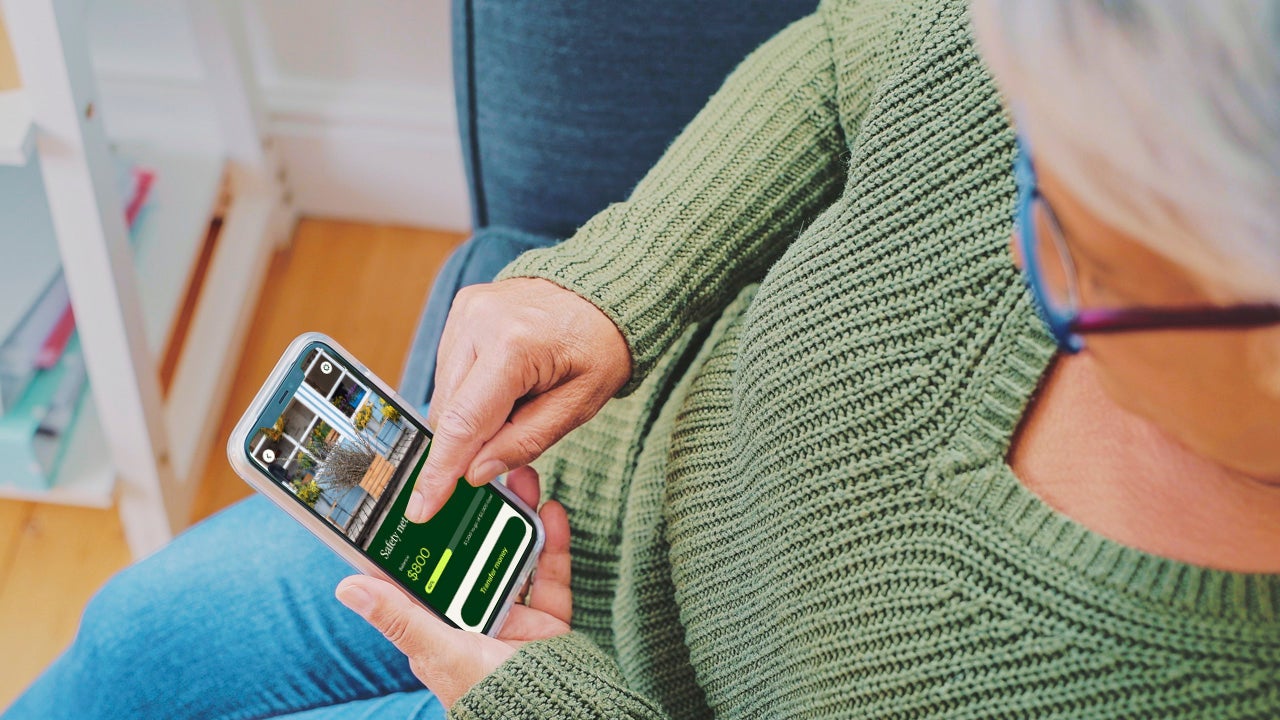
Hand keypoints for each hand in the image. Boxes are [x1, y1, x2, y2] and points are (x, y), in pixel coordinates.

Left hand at [335, 467, 572, 707]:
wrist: (552, 711)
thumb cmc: (488, 694)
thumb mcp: (438, 650)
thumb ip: (400, 617)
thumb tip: (347, 587)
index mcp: (439, 624)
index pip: (425, 569)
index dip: (424, 530)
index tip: (425, 491)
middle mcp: (474, 614)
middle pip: (475, 550)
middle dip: (480, 512)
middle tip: (480, 474)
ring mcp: (512, 613)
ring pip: (514, 553)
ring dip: (518, 516)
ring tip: (520, 479)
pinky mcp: (547, 617)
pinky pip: (551, 573)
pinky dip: (554, 542)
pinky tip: (551, 511)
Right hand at [408, 277, 629, 522]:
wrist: (604, 291)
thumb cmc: (600, 346)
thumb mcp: (579, 405)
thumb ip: (526, 441)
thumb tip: (475, 473)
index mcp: (514, 345)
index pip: (464, 423)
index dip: (440, 472)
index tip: (422, 508)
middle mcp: (479, 321)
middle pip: (449, 410)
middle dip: (467, 443)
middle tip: (502, 448)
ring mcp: (467, 310)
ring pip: (445, 391)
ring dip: (471, 414)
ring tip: (519, 400)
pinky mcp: (463, 308)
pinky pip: (451, 367)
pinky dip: (471, 390)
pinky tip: (505, 383)